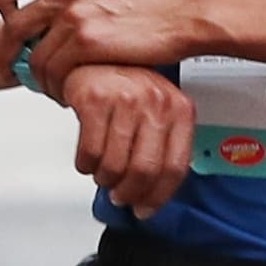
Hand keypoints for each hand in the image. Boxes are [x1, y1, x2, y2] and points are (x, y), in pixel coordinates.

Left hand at [1, 0, 200, 91]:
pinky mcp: (87, 40)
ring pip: (34, 55)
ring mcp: (76, 13)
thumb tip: (59, 16)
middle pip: (15, 24)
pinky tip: (68, 93)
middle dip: (8, 53)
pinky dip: (56, 87)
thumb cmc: (157, 6)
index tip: (9, 22)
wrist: (185, 15)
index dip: (4, 3)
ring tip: (51, 89)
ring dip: (38, 79)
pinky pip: (54, 70)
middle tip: (9, 70)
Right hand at [61, 62, 193, 216]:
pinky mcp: (95, 100)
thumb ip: (162, 146)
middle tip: (120, 196)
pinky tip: (89, 159)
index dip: (159, 196)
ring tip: (103, 174)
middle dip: (129, 193)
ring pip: (114, 166)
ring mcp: (125, 99)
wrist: (94, 56)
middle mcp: (156, 101)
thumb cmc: (126, 88)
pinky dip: (86, 165)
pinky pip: (90, 152)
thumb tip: (154, 193)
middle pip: (144, 170)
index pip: (176, 167)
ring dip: (105, 179)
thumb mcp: (156, 112)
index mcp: (179, 108)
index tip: (146, 208)